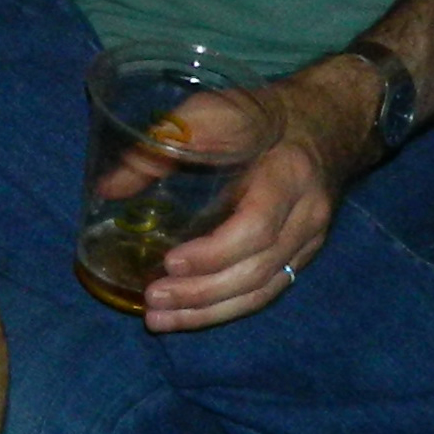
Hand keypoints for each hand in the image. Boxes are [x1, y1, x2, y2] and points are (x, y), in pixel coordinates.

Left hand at [142, 61, 371, 330]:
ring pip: (262, 290)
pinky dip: (226, 308)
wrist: (324, 123)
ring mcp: (307, 241)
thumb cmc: (261, 114)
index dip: (214, 251)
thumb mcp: (214, 113)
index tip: (170, 261)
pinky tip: (191, 316)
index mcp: (288, 175)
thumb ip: (164, 145)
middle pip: (257, 269)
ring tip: (159, 320)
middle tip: (152, 299)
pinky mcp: (299, 256)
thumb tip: (109, 188)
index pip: (257, 226)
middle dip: (203, 291)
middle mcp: (306, 216)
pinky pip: (266, 291)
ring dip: (209, 311)